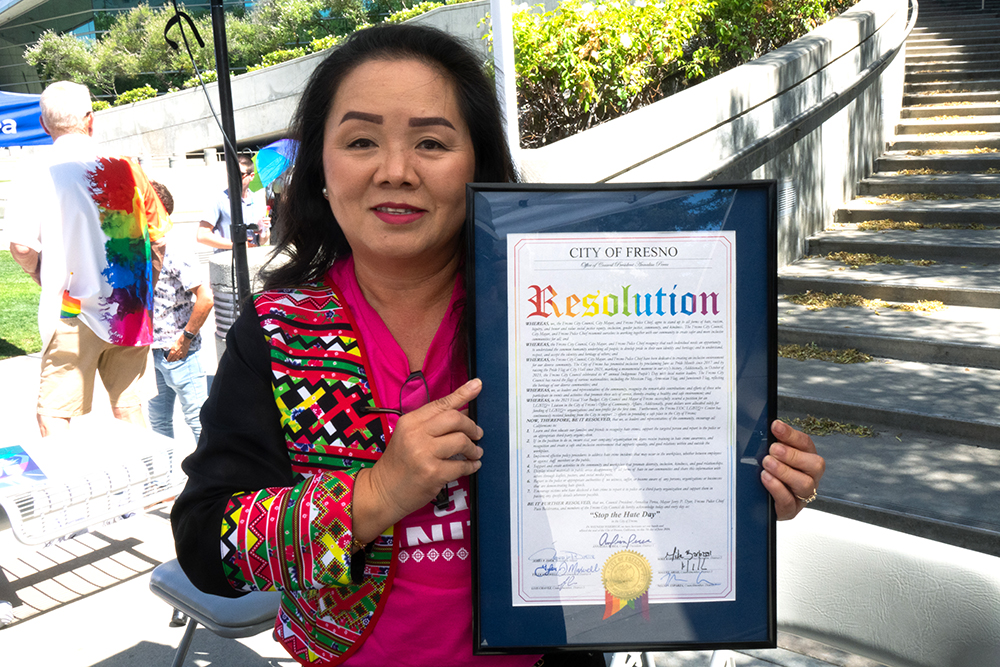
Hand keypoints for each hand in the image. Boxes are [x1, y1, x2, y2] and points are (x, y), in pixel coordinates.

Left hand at [166, 334, 190, 361]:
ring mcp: (180, 355)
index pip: (169, 359)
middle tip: (170, 360)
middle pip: (173, 360)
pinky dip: (179, 358)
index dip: (168, 359)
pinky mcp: (184, 355)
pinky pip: (181, 358)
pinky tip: (178, 356)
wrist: (184, 341)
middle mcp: (176, 355)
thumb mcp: (172, 347)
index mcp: (172, 353)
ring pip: (177, 360)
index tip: (167, 359)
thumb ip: (171, 352)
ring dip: (175, 359)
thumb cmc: (178, 342)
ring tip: (174, 359)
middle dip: (171, 360)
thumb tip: (170, 355)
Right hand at [356, 379, 483, 538]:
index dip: (463, 394)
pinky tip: (471, 466)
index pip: (441, 404)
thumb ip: (433, 423)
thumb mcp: (409, 436)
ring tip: (475, 452)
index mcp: (410, 421)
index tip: (477, 385)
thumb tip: (464, 413)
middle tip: (477, 434)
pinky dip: (471, 466)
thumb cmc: (399, 463)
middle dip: (472, 426)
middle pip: (455, 419)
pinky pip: (461, 465)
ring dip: (474, 448)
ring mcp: (424, 454)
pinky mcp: (432, 473)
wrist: (383, 491)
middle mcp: (416, 434)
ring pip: (461, 441)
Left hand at [761, 420, 824, 520]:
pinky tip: (766, 478)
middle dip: (792, 455)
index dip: (791, 434)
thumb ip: (773, 443)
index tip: (775, 426)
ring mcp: (802, 495)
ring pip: (805, 484)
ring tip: (767, 463)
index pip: (805, 443)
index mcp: (807, 458)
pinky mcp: (791, 510)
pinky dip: (777, 488)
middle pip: (815, 464)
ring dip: (784, 471)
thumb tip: (767, 427)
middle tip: (773, 449)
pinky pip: (789, 501)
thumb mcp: (772, 456)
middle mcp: (810, 477)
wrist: (761, 502)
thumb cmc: (770, 474)